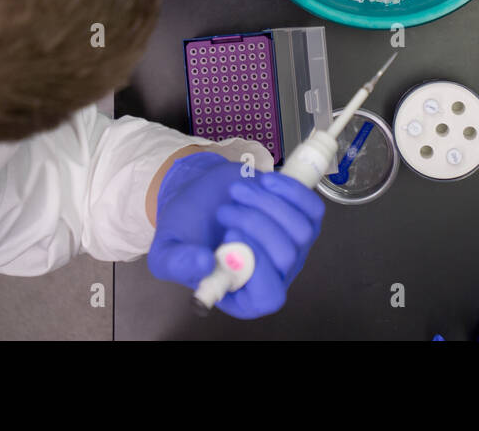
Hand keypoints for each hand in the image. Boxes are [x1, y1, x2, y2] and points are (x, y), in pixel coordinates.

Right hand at [147, 151, 324, 318]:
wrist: (198, 196)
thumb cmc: (185, 230)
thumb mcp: (166, 251)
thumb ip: (178, 263)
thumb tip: (204, 264)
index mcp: (244, 296)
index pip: (269, 295)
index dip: (257, 263)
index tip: (230, 233)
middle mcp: (275, 276)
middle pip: (286, 256)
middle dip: (254, 224)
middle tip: (223, 211)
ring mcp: (293, 247)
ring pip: (301, 230)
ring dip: (267, 204)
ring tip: (237, 192)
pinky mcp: (301, 218)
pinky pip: (311, 209)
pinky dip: (290, 191)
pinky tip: (265, 182)